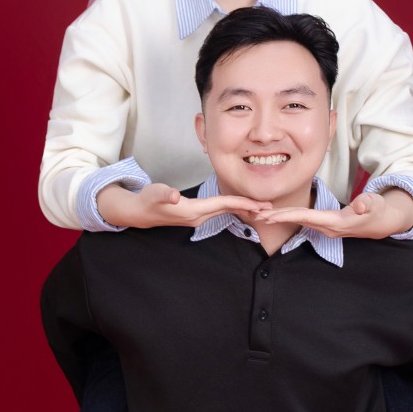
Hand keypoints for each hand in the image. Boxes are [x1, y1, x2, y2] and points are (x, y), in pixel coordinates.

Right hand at [96, 181, 273, 229]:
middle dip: (251, 208)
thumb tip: (173, 197)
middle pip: (230, 210)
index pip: (224, 205)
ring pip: (227, 212)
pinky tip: (243, 207)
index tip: (261, 204)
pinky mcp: (197, 215)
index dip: (243, 203)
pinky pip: (221, 211)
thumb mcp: (154, 194)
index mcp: (194, 211)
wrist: (140, 212)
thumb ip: (164, 195)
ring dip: (244, 210)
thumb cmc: (148, 201)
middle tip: (272, 208)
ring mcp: (199, 217)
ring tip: (263, 209)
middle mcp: (199, 216)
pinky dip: (234, 209)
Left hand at [258, 187, 412, 239]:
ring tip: (260, 214)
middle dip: (277, 218)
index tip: (269, 215)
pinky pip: (303, 221)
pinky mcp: (325, 225)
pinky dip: (289, 217)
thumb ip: (368, 204)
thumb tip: (361, 206)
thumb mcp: (375, 205)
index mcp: (336, 222)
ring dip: (280, 218)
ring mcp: (326, 228)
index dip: (288, 215)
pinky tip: (277, 215)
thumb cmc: (377, 210)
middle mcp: (328, 228)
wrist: (382, 222)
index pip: (307, 217)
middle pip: (298, 221)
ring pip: (299, 222)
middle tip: (255, 214)